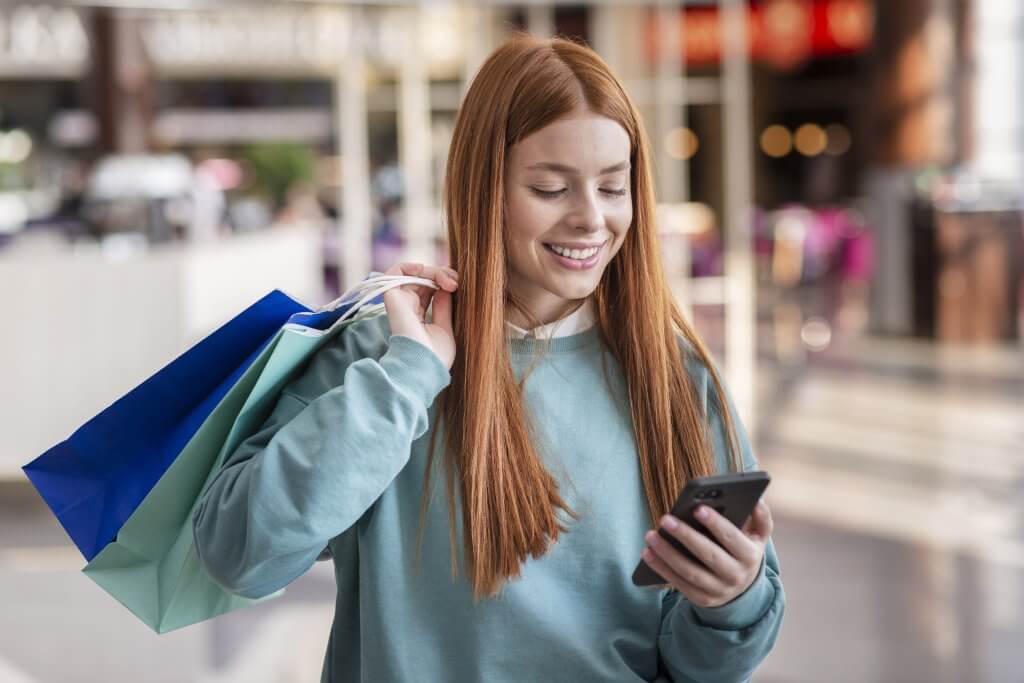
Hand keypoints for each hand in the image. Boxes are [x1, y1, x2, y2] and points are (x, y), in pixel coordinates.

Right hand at [382, 262, 458, 369]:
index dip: (445, 282)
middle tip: (456, 283)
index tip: (459, 287)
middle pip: (425, 279)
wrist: (424, 366)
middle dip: (443, 275)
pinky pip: (397, 271)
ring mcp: (399, 301)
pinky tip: (425, 270)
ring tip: (449, 281)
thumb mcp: (445, 328)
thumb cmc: (435, 355)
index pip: (431, 289)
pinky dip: (411, 265)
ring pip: (415, 273)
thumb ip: (444, 307)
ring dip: (434, 271)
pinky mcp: (392, 297)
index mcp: (418, 315)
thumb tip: (446, 287)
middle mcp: (407, 307)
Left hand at [640, 499, 773, 607]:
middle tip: (665, 519)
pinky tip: (647, 553)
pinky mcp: (702, 599)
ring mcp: (718, 590)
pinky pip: (678, 583)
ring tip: (650, 535)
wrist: (742, 589)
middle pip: (708, 555)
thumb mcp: (758, 536)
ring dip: (667, 553)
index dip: (716, 523)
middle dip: (686, 536)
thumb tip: (756, 498)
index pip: (732, 538)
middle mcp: (736, 576)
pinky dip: (661, 568)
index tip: (697, 508)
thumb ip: (760, 516)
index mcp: (751, 556)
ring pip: (690, 571)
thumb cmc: (744, 550)